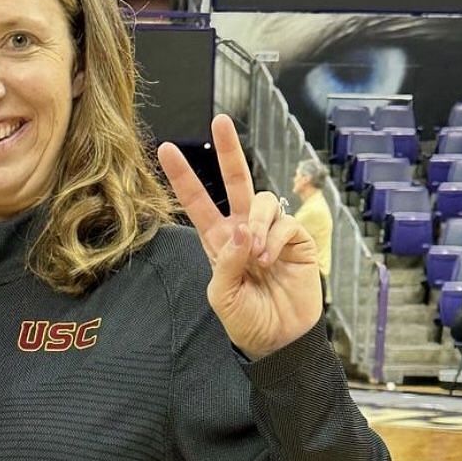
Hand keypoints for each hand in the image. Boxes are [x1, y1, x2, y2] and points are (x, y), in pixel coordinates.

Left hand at [157, 114, 322, 359]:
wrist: (280, 340)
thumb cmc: (247, 321)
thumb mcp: (222, 297)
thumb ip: (225, 263)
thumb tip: (240, 232)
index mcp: (218, 240)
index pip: (197, 202)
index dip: (183, 176)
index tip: (165, 149)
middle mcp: (243, 229)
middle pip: (236, 180)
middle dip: (228, 150)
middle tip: (221, 120)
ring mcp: (271, 232)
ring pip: (262, 200)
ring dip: (256, 224)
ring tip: (256, 256)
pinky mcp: (296, 239)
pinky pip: (284, 222)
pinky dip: (275, 239)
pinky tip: (271, 260)